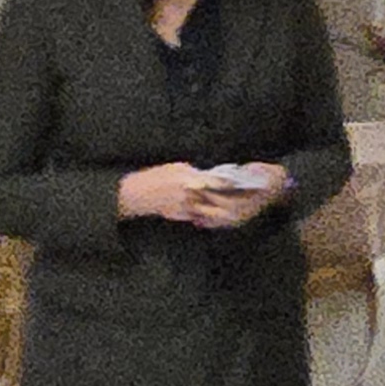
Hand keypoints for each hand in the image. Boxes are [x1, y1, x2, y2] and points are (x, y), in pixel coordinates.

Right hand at [119, 163, 279, 228]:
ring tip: (237, 208)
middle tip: (246, 197)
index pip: (216, 181)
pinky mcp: (181, 216)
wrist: (138, 194)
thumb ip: (194, 172)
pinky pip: (200, 217)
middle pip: (216, 197)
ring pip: (210, 210)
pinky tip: (219, 215)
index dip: (231, 183)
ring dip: (223, 209)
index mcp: (189, 179)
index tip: (243, 183)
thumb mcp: (176, 168)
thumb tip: (210, 174)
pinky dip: (209, 216)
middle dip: (231, 198)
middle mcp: (189, 194)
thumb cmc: (156, 177)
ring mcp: (185, 207)